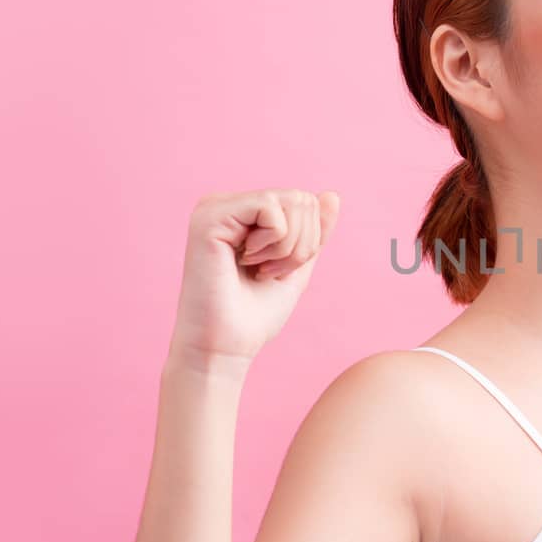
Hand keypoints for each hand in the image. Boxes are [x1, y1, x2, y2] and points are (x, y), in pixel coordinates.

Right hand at [168, 188, 341, 363]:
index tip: (275, 270)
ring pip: (291, 201)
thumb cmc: (254, 314)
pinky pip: (271, 208)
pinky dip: (273, 243)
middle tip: (267, 271)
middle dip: (300, 245)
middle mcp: (226, 204)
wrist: (224, 347)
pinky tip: (244, 262)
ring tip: (256, 268)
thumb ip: (314, 231)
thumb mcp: (296, 265)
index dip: (308, 241)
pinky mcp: (209, 216)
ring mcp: (214, 207)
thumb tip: (332, 194)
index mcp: (243, 213)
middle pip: (302, 198)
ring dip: (287, 247)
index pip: (306, 201)